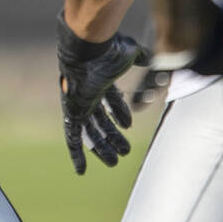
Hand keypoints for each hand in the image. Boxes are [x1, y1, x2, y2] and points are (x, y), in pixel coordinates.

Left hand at [57, 14, 148, 174]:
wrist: (88, 51)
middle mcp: (89, 94)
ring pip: (90, 133)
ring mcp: (80, 105)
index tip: (128, 126)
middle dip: (112, 137)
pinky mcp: (72, 113)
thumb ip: (138, 56)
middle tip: (125, 151)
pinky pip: (72, 138)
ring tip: (114, 162)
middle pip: (101, 120)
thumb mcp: (129, 53)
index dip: (120, 113)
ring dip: (101, 148)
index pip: (111, 101)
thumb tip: (149, 58)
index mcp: (102, 80)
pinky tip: (80, 171)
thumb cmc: (109, 50)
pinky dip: (76, 154)